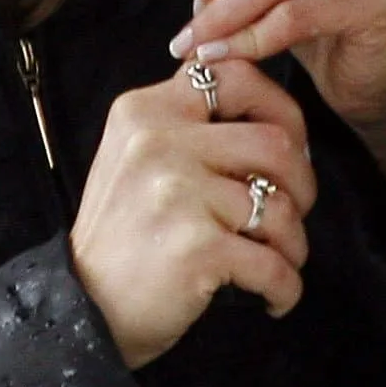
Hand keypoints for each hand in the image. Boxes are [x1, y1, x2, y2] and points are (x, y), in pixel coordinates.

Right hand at [69, 60, 312, 368]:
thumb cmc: (123, 236)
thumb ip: (187, 126)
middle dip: (303, 183)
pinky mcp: (196, 248)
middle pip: (275, 143)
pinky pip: (274, 265)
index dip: (280, 109)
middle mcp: (158, 142)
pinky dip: (285, 288)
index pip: (236, 77)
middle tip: (293, 212)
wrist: (82, 310)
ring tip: (279, 260)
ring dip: (294, 243)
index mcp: (145, 111)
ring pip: (282, 207)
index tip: (290, 145)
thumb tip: (271, 116)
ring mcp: (177, 194)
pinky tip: (273, 298)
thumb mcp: (136, 156)